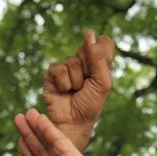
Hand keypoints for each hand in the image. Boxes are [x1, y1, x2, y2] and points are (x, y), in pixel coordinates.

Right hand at [44, 30, 113, 151]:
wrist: (73, 122)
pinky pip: (59, 70)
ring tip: (75, 92)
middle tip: (87, 84)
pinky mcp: (52, 72)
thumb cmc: (91, 105)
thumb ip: (98, 57)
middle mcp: (83, 60)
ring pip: (73, 63)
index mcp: (100, 61)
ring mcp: (67, 65)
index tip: (99, 73)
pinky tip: (64, 92)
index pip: (104, 42)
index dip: (101, 54)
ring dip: (77, 82)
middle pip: (87, 48)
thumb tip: (89, 32)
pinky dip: (64, 84)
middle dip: (89, 69)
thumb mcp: (103, 82)